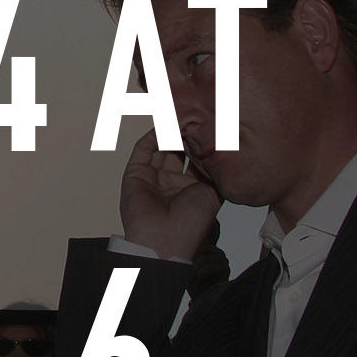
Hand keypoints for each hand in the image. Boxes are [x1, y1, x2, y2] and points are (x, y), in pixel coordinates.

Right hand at [120, 128, 220, 259]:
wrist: (165, 240)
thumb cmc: (191, 223)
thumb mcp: (213, 193)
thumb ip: (215, 171)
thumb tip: (221, 150)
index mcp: (190, 188)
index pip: (195, 159)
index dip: (202, 143)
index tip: (211, 126)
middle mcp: (171, 182)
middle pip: (178, 150)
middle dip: (186, 134)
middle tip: (194, 116)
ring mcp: (152, 177)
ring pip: (161, 146)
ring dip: (170, 131)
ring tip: (180, 116)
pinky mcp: (136, 173)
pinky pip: (144, 149)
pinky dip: (153, 135)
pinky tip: (165, 124)